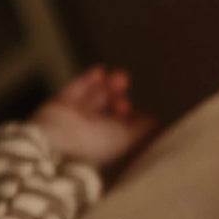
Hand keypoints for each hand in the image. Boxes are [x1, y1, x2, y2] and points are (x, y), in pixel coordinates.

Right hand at [31, 66, 155, 169]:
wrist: (58, 142)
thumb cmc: (96, 144)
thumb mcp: (128, 138)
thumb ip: (144, 129)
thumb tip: (160, 123)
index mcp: (109, 147)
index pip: (122, 129)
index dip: (132, 116)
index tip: (138, 109)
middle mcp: (92, 133)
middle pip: (109, 111)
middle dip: (119, 98)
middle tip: (126, 87)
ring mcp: (75, 118)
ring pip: (94, 98)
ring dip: (108, 86)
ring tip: (120, 77)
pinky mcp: (60, 105)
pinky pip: (75, 89)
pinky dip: (88, 80)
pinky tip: (100, 71)